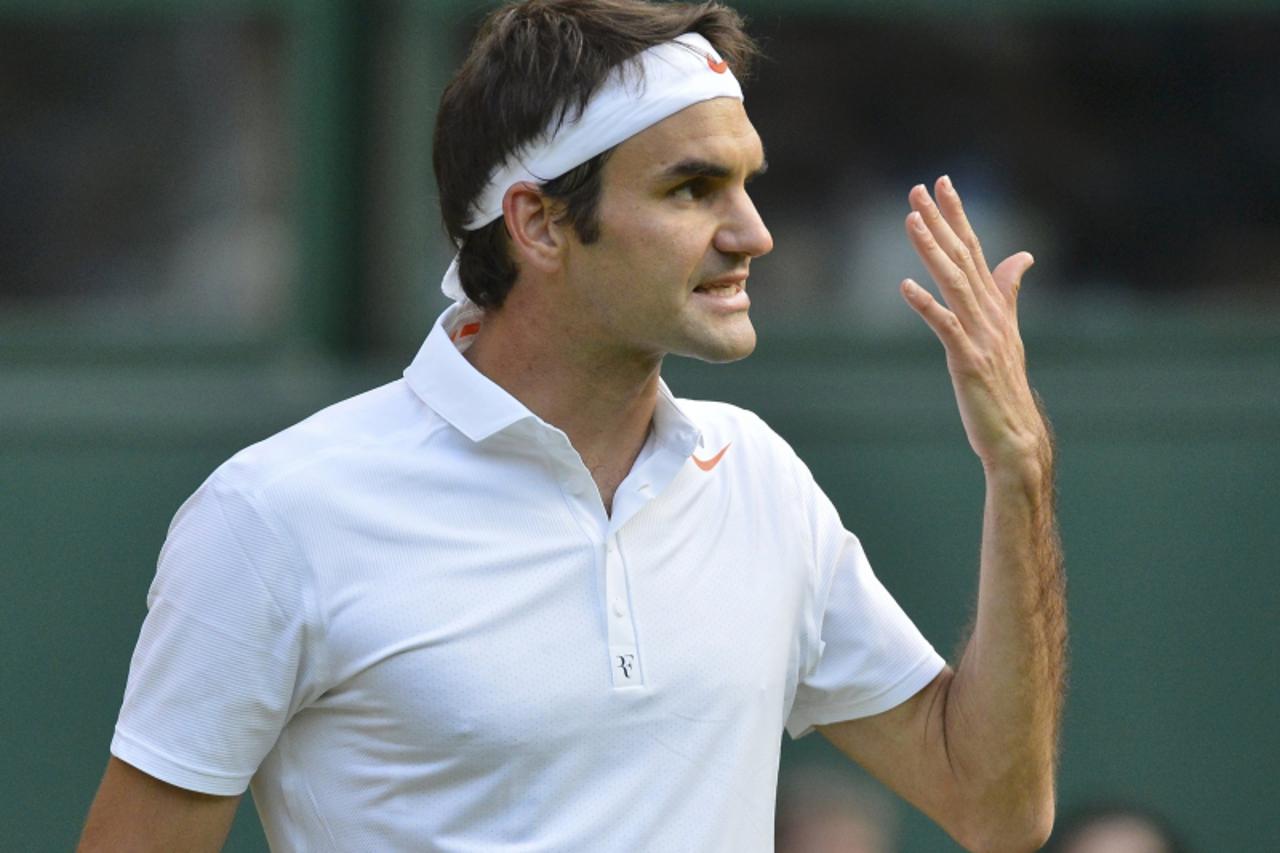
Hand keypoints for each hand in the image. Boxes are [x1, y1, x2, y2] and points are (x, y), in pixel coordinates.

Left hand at [901, 176, 1048, 473]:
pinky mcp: (968, 361)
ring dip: (931, 250)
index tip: (942, 183)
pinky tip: (904, 285)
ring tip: (911, 220)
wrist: (1017, 436)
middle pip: (962, 258)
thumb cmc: (1004, 387)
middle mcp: (990, 314)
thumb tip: (1022, 256)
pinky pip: (945, 327)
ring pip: (953, 283)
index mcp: (995, 306)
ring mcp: (980, 336)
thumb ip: (1009, 292)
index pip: (975, 250)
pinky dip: (925, 304)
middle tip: (919, 188)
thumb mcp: (1006, 332)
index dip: (958, 216)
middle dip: (941, 221)